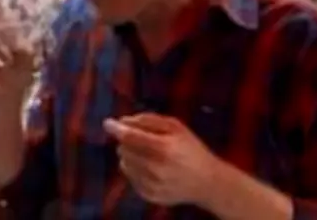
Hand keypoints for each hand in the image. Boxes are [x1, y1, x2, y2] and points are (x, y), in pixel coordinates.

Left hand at [104, 113, 219, 206]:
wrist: (208, 182)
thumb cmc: (191, 149)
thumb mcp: (175, 126)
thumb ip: (148, 120)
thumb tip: (123, 121)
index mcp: (163, 148)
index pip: (129, 137)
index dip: (116, 128)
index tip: (108, 122)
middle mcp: (155, 168)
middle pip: (124, 149)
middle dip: (127, 141)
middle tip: (141, 140)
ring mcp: (151, 185)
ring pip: (123, 163)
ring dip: (130, 155)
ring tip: (148, 154)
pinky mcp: (149, 195)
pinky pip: (129, 177)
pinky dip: (135, 169)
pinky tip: (150, 168)